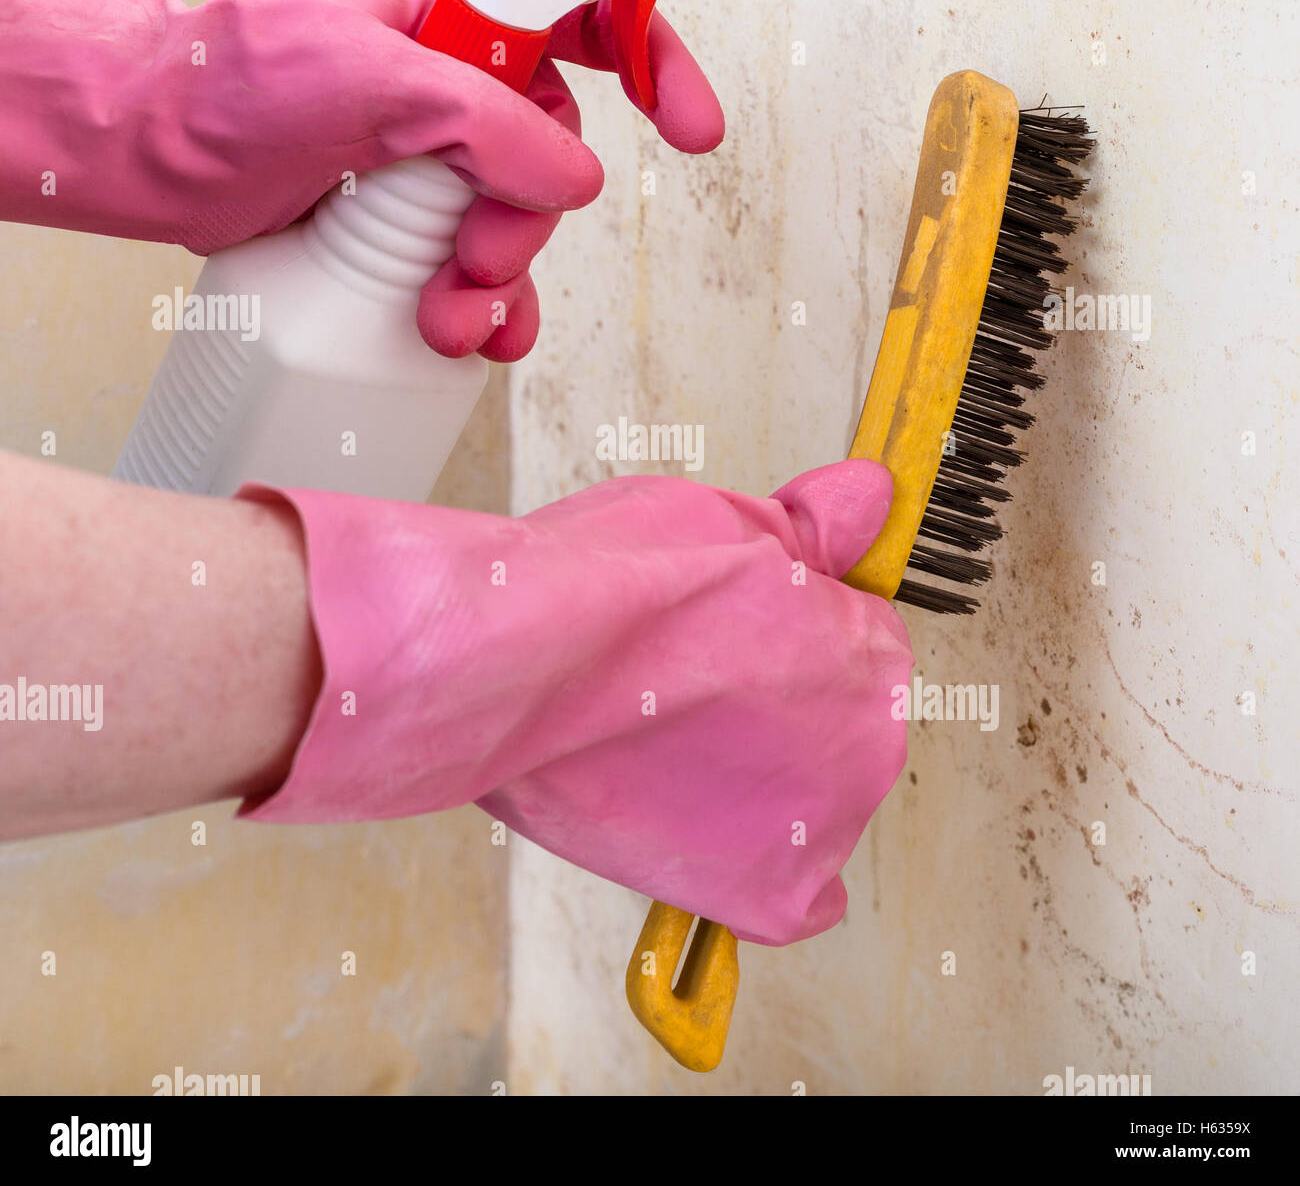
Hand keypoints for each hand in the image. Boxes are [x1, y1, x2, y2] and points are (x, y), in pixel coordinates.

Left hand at [0, 0, 721, 360]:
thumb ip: (485, 122)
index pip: (586, 13)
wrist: (143, 154)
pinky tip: (468, 335)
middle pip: (553, 155)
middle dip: (525, 222)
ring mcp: (429, 161)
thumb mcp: (368, 81)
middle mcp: (453, 88)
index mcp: (456, 20)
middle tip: (474, 258)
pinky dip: (482, 309)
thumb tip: (572, 175)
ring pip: (516, 225)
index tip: (690, 126)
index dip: (655, 60)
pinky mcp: (401, 224)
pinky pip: (475, 269)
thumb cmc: (223, 87)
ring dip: (501, 283)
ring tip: (453, 318)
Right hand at [238, 460, 911, 945]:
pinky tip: (721, 832)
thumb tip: (868, 501)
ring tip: (671, 738)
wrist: (520, 663)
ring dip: (760, 771)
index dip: (790, 628)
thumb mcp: (732, 520)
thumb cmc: (612, 589)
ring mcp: (822, 829)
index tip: (737, 629)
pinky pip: (803, 899)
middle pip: (836, 721)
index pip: (856, 643)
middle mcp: (867, 750)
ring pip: (806, 793)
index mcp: (869, 657)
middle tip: (696, 682)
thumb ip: (817, 529)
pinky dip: (767, 866)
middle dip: (781, 698)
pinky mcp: (766, 893)